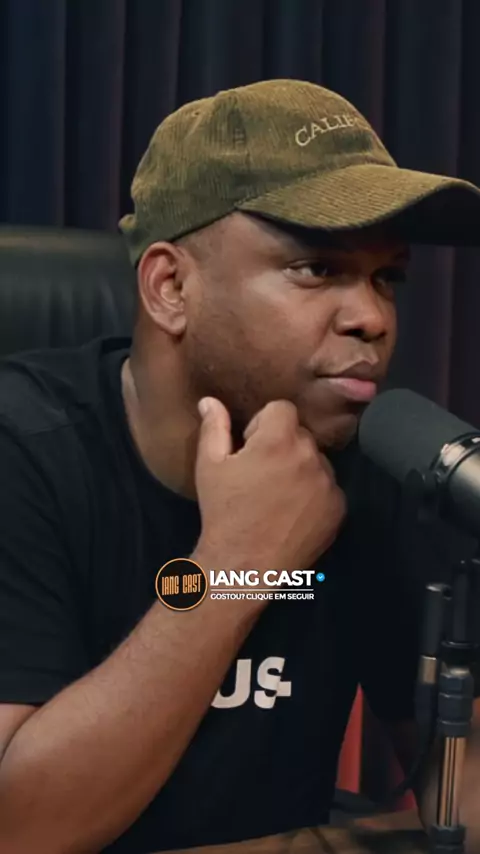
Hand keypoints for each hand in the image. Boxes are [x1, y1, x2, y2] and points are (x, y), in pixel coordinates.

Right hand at [194, 397, 345, 572]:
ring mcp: (328, 484)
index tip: (250, 448)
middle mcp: (310, 456)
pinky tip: (292, 513)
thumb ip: (214, 427)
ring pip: (316, 461)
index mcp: (278, 440)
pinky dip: (313, 494)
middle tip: (261, 474)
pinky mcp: (338, 508)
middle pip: (300, 434)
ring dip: (300, 469)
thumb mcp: (209, 466)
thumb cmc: (223, 512)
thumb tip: (210, 400)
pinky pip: (327, 488)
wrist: (244, 566)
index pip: (282, 409)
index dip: (263, 425)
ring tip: (277, 496)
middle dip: (282, 445)